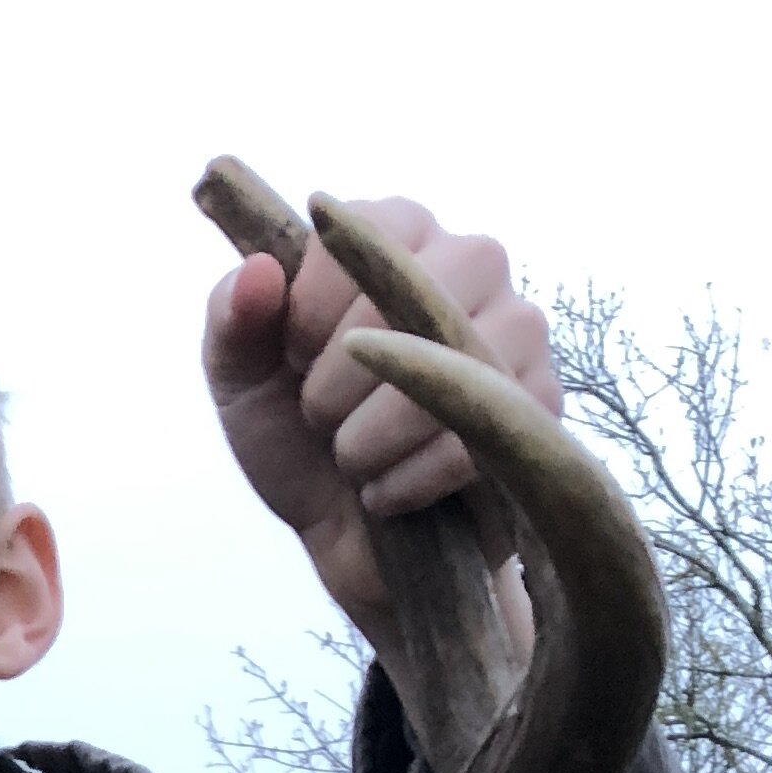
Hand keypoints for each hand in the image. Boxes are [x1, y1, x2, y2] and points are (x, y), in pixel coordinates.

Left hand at [200, 201, 561, 655]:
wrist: (349, 542)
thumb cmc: (298, 441)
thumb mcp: (242, 384)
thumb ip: (231, 321)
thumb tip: (256, 273)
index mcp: (399, 233)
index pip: (363, 231)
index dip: (309, 310)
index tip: (292, 361)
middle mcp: (472, 261)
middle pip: (408, 289)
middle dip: (338, 376)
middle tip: (320, 419)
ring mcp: (519, 331)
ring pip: (447, 359)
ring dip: (372, 429)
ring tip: (349, 457)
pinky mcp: (540, 407)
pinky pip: (474, 431)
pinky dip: (407, 477)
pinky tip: (382, 494)